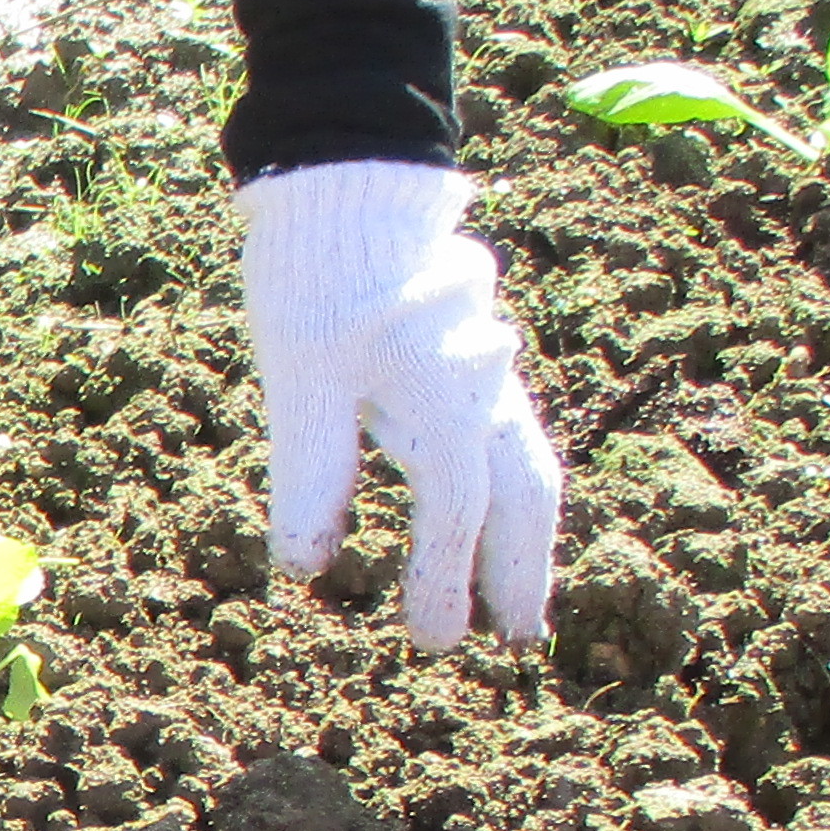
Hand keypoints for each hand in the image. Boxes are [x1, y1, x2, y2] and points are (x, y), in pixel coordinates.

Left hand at [241, 160, 560, 651]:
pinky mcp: (477, 360)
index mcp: (442, 396)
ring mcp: (490, 371)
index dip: (447, 581)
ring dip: (526, 537)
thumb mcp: (301, 376)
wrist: (351, 188)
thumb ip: (312, 470)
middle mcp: (484, 387)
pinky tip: (498, 521)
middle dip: (520, 572)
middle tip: (517, 639)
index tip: (436, 642)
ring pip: (529, 467)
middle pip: (520, 496)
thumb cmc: (321, 279)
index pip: (456, 511)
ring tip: (520, 599)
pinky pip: (516, 437)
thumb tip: (307, 568)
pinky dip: (515, 491)